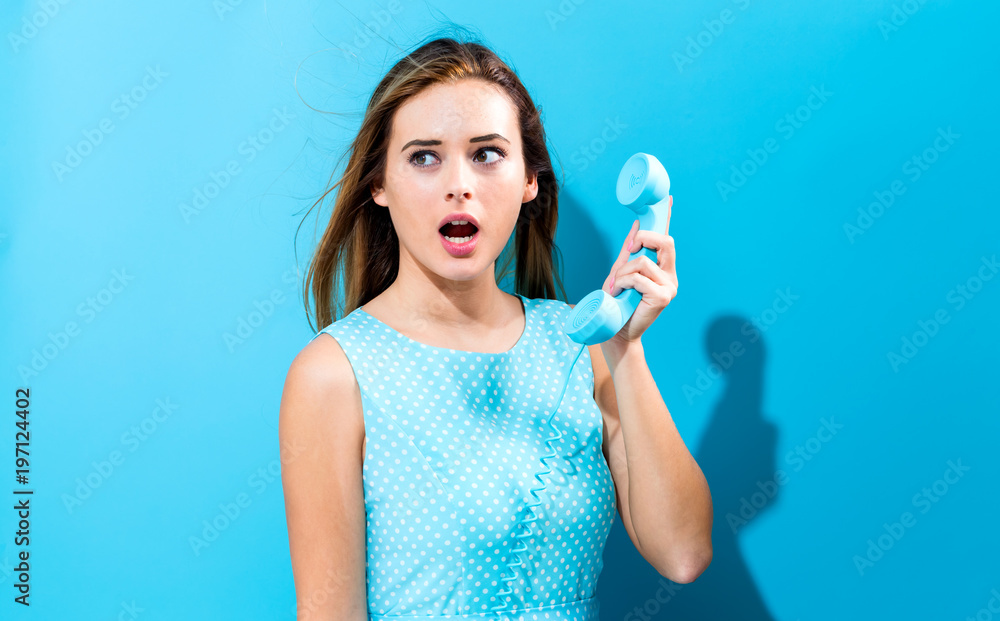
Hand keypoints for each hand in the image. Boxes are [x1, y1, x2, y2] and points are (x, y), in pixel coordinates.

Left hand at [601, 195, 676, 344]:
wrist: (615, 331)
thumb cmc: (617, 302)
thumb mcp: (621, 272)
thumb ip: (629, 251)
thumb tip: (636, 224)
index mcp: (663, 268)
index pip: (667, 239)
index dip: (667, 218)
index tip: (669, 198)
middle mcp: (670, 275)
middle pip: (665, 242)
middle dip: (643, 240)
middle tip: (628, 251)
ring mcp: (670, 286)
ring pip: (644, 262)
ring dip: (623, 272)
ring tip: (615, 287)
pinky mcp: (664, 297)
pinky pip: (640, 277)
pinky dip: (624, 282)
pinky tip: (619, 293)